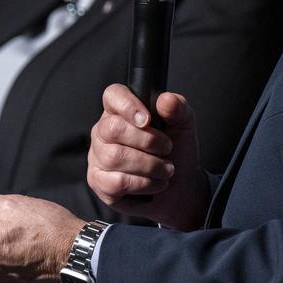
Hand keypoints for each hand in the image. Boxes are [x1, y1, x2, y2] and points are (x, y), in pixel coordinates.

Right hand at [88, 84, 208, 229]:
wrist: (181, 186)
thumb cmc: (177, 151)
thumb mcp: (184, 125)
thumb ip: (177, 108)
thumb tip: (166, 100)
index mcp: (121, 111)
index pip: (113, 96)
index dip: (128, 105)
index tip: (148, 120)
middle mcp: (104, 132)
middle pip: (112, 128)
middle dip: (147, 141)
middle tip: (167, 148)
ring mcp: (98, 157)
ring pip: (114, 157)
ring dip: (149, 165)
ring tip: (165, 169)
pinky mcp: (99, 182)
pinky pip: (116, 182)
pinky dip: (143, 184)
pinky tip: (153, 183)